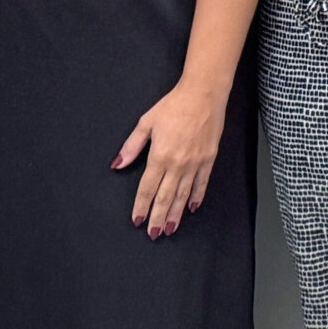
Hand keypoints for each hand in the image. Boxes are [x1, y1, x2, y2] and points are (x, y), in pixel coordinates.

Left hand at [113, 80, 227, 238]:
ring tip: (169, 229)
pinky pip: (201, 183)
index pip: (147, 188)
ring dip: (175, 214)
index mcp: (160, 155)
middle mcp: (178, 163)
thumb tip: (118, 164)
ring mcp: (195, 163)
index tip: (137, 220)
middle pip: (165, 197)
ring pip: (183, 195)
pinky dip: (196, 197)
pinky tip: (191, 208)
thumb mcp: (146, 122)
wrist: (204, 94)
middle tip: (153, 234)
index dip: (141, 206)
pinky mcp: (208, 159)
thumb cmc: (175, 105)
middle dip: (157, 217)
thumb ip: (132, 146)